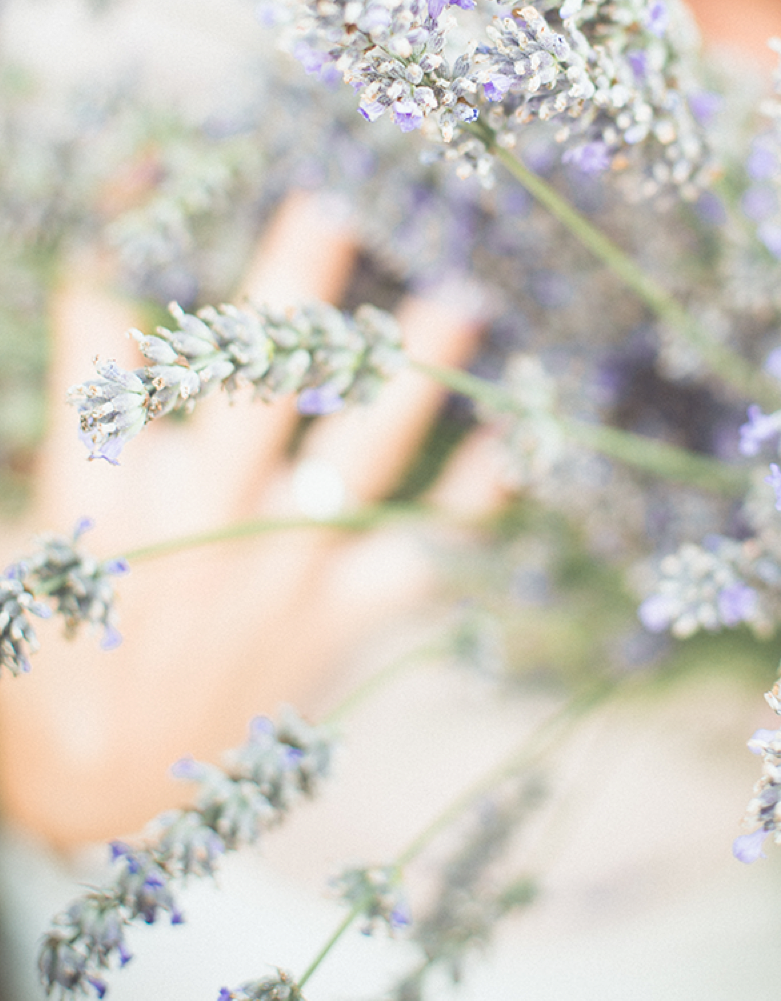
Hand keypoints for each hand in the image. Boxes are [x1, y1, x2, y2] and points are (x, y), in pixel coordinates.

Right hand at [0, 193, 507, 849]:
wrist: (104, 815)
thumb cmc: (44, 683)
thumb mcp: (13, 569)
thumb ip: (47, 473)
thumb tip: (86, 362)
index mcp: (107, 502)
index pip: (109, 356)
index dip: (117, 265)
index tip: (147, 184)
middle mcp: (204, 521)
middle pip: (254, 384)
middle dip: (293, 290)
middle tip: (336, 207)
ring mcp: (281, 572)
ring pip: (356, 452)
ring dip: (411, 375)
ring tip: (459, 301)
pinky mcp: (335, 620)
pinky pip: (417, 553)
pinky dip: (468, 503)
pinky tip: (510, 447)